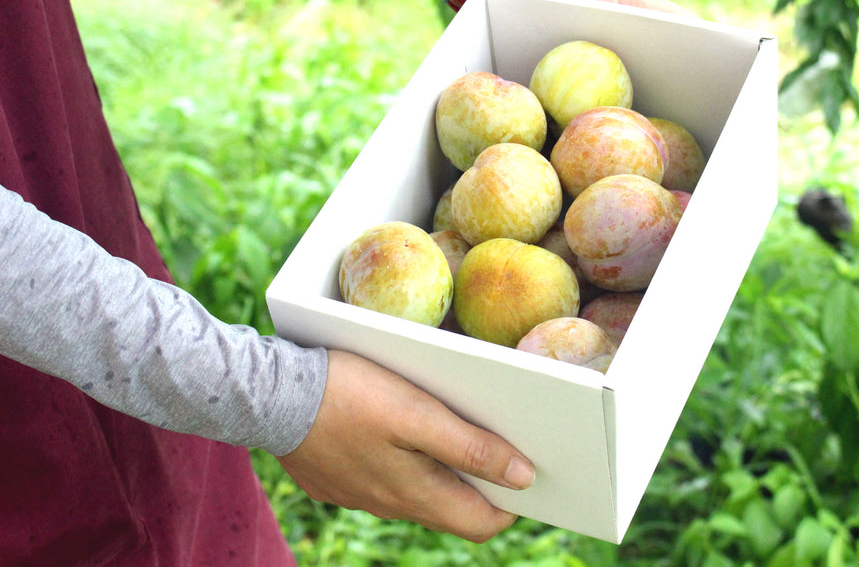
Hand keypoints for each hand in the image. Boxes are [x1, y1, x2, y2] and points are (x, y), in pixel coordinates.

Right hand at [276, 350, 534, 542]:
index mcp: (415, 494)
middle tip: (501, 444)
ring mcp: (358, 494)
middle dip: (482, 485)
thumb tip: (521, 478)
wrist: (268, 395)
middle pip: (452, 510)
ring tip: (455, 427)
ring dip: (442, 470)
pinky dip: (403, 461)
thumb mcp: (416, 415)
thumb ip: (469, 448)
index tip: (529, 473)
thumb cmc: (348, 396)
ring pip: (417, 492)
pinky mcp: (335, 476)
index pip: (481, 525)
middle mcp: (389, 505)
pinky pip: (382, 478)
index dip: (511, 505)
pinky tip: (399, 428)